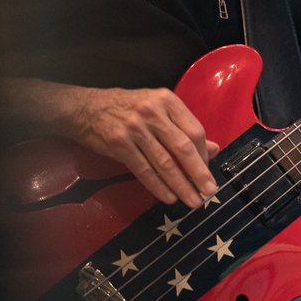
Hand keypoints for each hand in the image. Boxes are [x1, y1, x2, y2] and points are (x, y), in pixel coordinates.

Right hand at [64, 86, 219, 207]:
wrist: (86, 108)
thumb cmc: (127, 107)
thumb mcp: (158, 108)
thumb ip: (185, 127)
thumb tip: (214, 149)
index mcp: (167, 100)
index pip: (193, 130)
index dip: (204, 154)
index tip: (207, 171)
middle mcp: (152, 113)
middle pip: (182, 147)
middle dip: (198, 173)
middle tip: (209, 191)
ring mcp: (135, 129)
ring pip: (164, 162)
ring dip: (181, 185)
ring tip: (193, 200)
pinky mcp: (119, 145)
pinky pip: (143, 170)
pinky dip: (158, 186)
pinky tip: (169, 197)